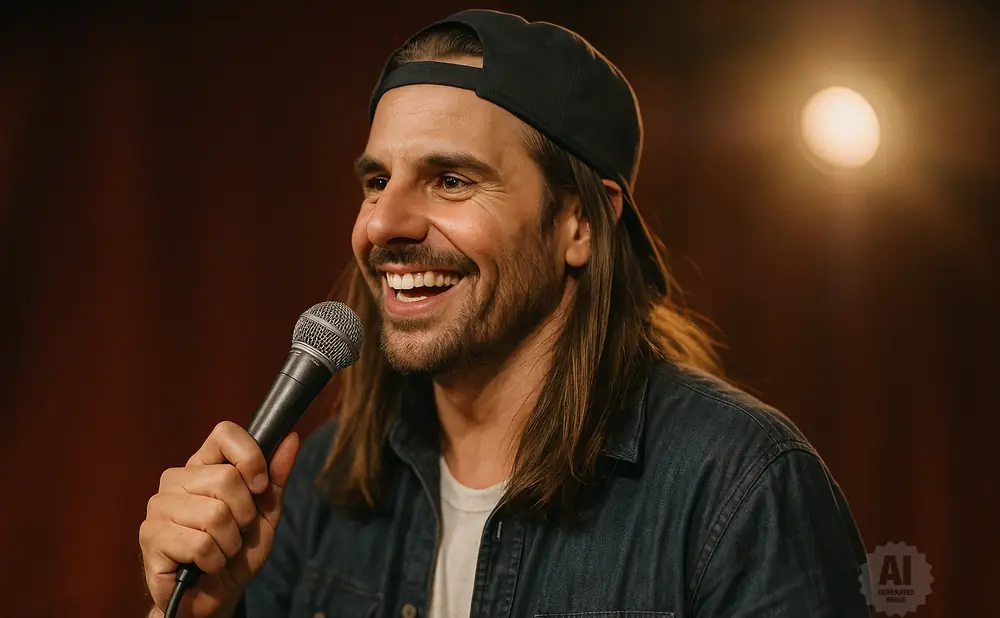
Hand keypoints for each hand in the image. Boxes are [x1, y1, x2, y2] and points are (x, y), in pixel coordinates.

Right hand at [139, 422, 299, 617]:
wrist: (215, 596)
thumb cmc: (238, 551)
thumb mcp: (266, 512)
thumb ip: (276, 475)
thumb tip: (290, 437)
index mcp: (203, 465)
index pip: (224, 434)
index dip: (250, 458)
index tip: (259, 487)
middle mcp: (176, 480)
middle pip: (226, 478)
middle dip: (245, 514)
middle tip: (236, 532)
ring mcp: (159, 507)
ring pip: (215, 514)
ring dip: (230, 542)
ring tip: (220, 550)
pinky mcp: (150, 537)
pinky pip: (200, 544)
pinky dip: (214, 561)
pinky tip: (205, 565)